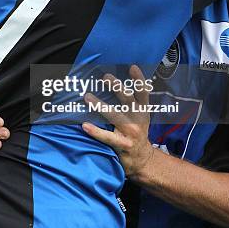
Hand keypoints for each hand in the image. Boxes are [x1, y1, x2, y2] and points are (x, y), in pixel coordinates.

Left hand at [82, 65, 154, 179]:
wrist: (142, 160)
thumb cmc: (136, 133)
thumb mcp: (140, 116)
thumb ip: (132, 102)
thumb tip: (115, 82)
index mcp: (142, 111)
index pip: (143, 92)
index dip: (140, 80)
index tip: (133, 67)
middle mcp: (137, 119)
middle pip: (127, 99)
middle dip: (117, 87)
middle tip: (106, 77)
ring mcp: (131, 132)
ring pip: (114, 115)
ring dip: (100, 105)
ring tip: (87, 96)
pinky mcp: (123, 144)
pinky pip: (106, 136)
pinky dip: (95, 131)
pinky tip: (85, 125)